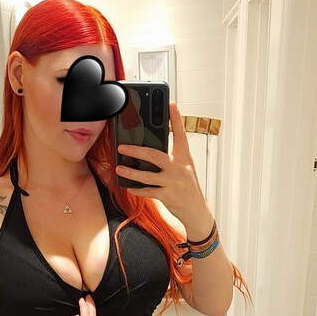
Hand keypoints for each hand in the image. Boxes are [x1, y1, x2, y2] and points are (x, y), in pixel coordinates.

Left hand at [115, 101, 211, 229]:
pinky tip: (129, 186)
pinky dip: (137, 189)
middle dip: (135, 151)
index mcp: (185, 157)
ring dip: (130, 172)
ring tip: (119, 169)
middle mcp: (180, 168)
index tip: (171, 104)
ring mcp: (173, 182)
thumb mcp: (184, 169)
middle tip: (121, 147)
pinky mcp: (168, 196)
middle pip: (154, 155)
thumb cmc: (188, 187)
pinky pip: (148, 191)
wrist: (196, 211)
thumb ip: (171, 158)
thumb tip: (148, 150)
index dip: (176, 119)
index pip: (181, 134)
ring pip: (147, 176)